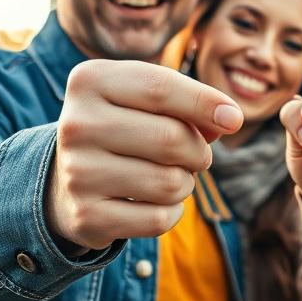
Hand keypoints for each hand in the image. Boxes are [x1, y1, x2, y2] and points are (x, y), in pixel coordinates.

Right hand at [45, 59, 243, 250]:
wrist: (67, 180)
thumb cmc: (125, 128)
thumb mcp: (148, 101)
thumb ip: (190, 102)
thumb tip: (230, 119)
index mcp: (91, 81)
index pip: (161, 88)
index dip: (206, 103)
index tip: (234, 120)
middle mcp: (76, 124)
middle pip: (171, 138)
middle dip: (198, 151)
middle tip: (193, 156)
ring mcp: (77, 173)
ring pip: (170, 183)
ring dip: (185, 184)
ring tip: (168, 177)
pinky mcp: (86, 216)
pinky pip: (160, 219)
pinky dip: (172, 212)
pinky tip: (154, 203)